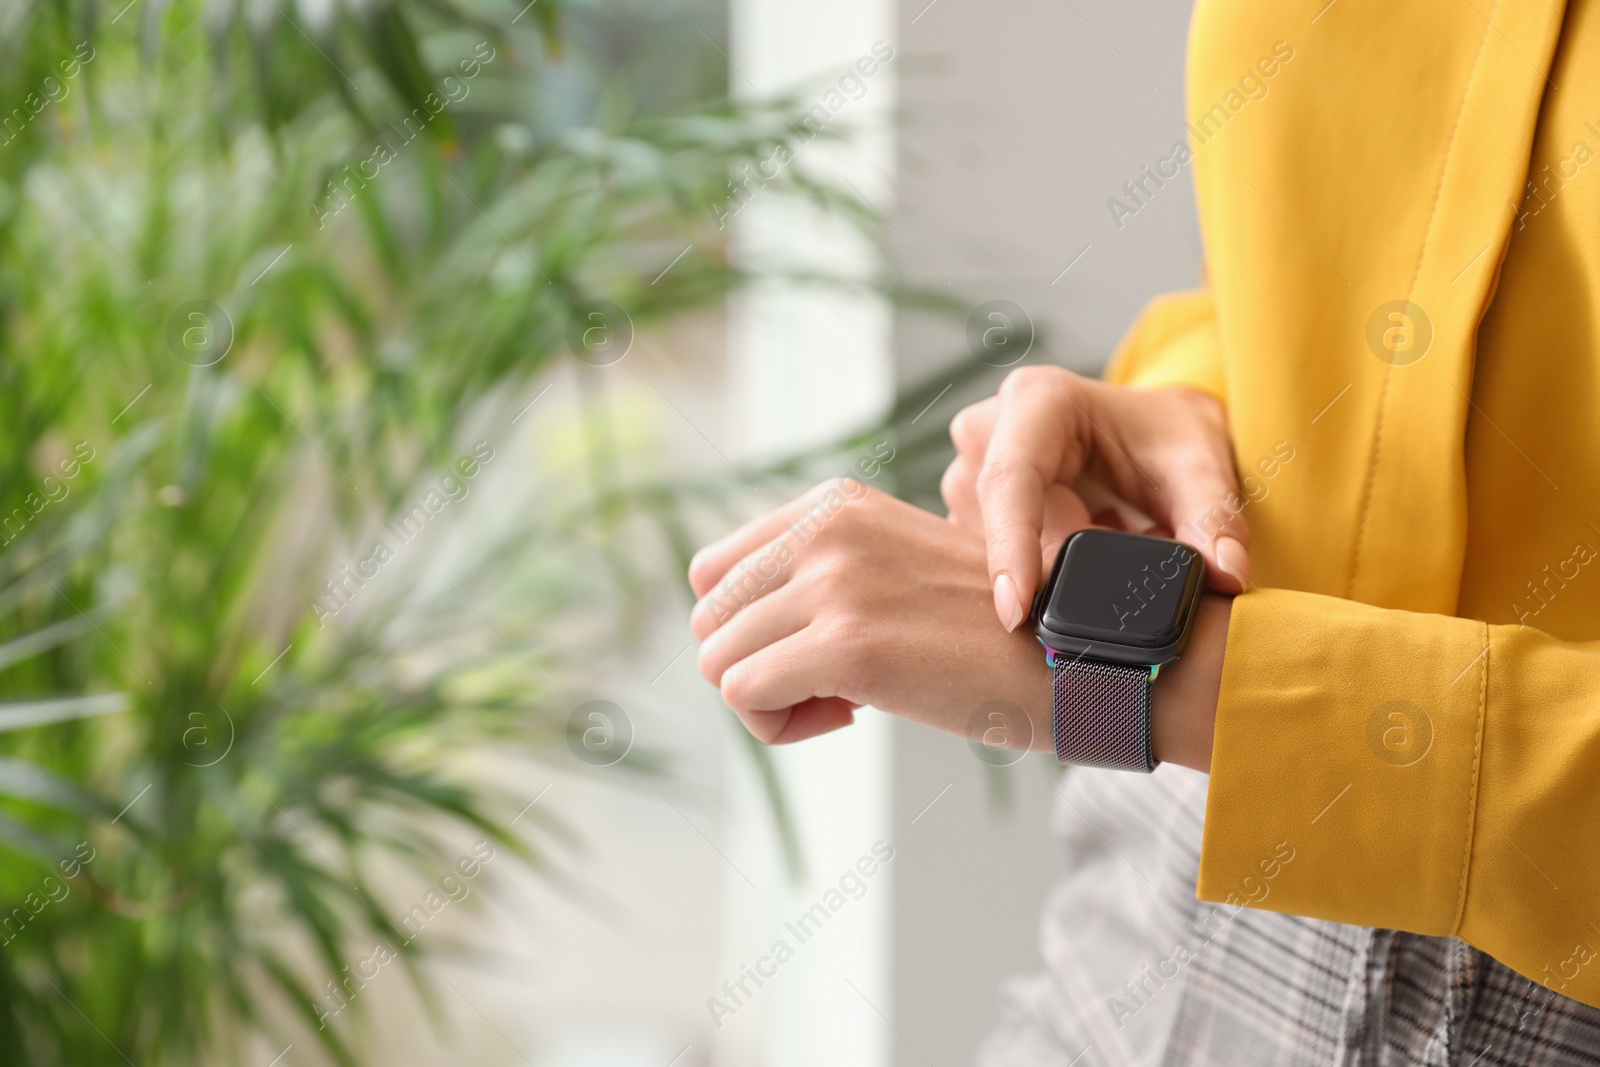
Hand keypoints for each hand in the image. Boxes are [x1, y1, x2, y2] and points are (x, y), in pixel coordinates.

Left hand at [689, 480, 1052, 747]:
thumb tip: (726, 635)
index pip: (713, 572)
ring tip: (845, 699)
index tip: (820, 646)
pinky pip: (745, 696)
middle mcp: (826, 528)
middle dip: (755, 664)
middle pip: (708, 618)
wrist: (1076, 657)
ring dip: (771, 700)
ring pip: (718, 662)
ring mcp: (835, 583)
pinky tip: (852, 714)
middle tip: (829, 682)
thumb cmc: (988, 632)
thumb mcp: (892, 569)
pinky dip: (782, 725)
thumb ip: (819, 576)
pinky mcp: (848, 646)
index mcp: (832, 504)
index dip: (751, 627)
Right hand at [941, 366, 1250, 630]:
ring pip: (993, 548)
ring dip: (1057, 563)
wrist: (1150, 430)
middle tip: (1131, 544)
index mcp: (1037, 400)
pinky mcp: (968, 511)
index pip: (1010, 481)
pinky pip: (992, 557)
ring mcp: (968, 473)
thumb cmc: (1167, 435)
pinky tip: (1088, 538)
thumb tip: (1226, 575)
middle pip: (1005, 524)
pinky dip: (1043, 568)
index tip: (1016, 611)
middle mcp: (987, 431)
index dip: (1010, 548)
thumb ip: (1214, 517)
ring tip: (1116, 530)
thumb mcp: (1201, 464)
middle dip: (1063, 560)